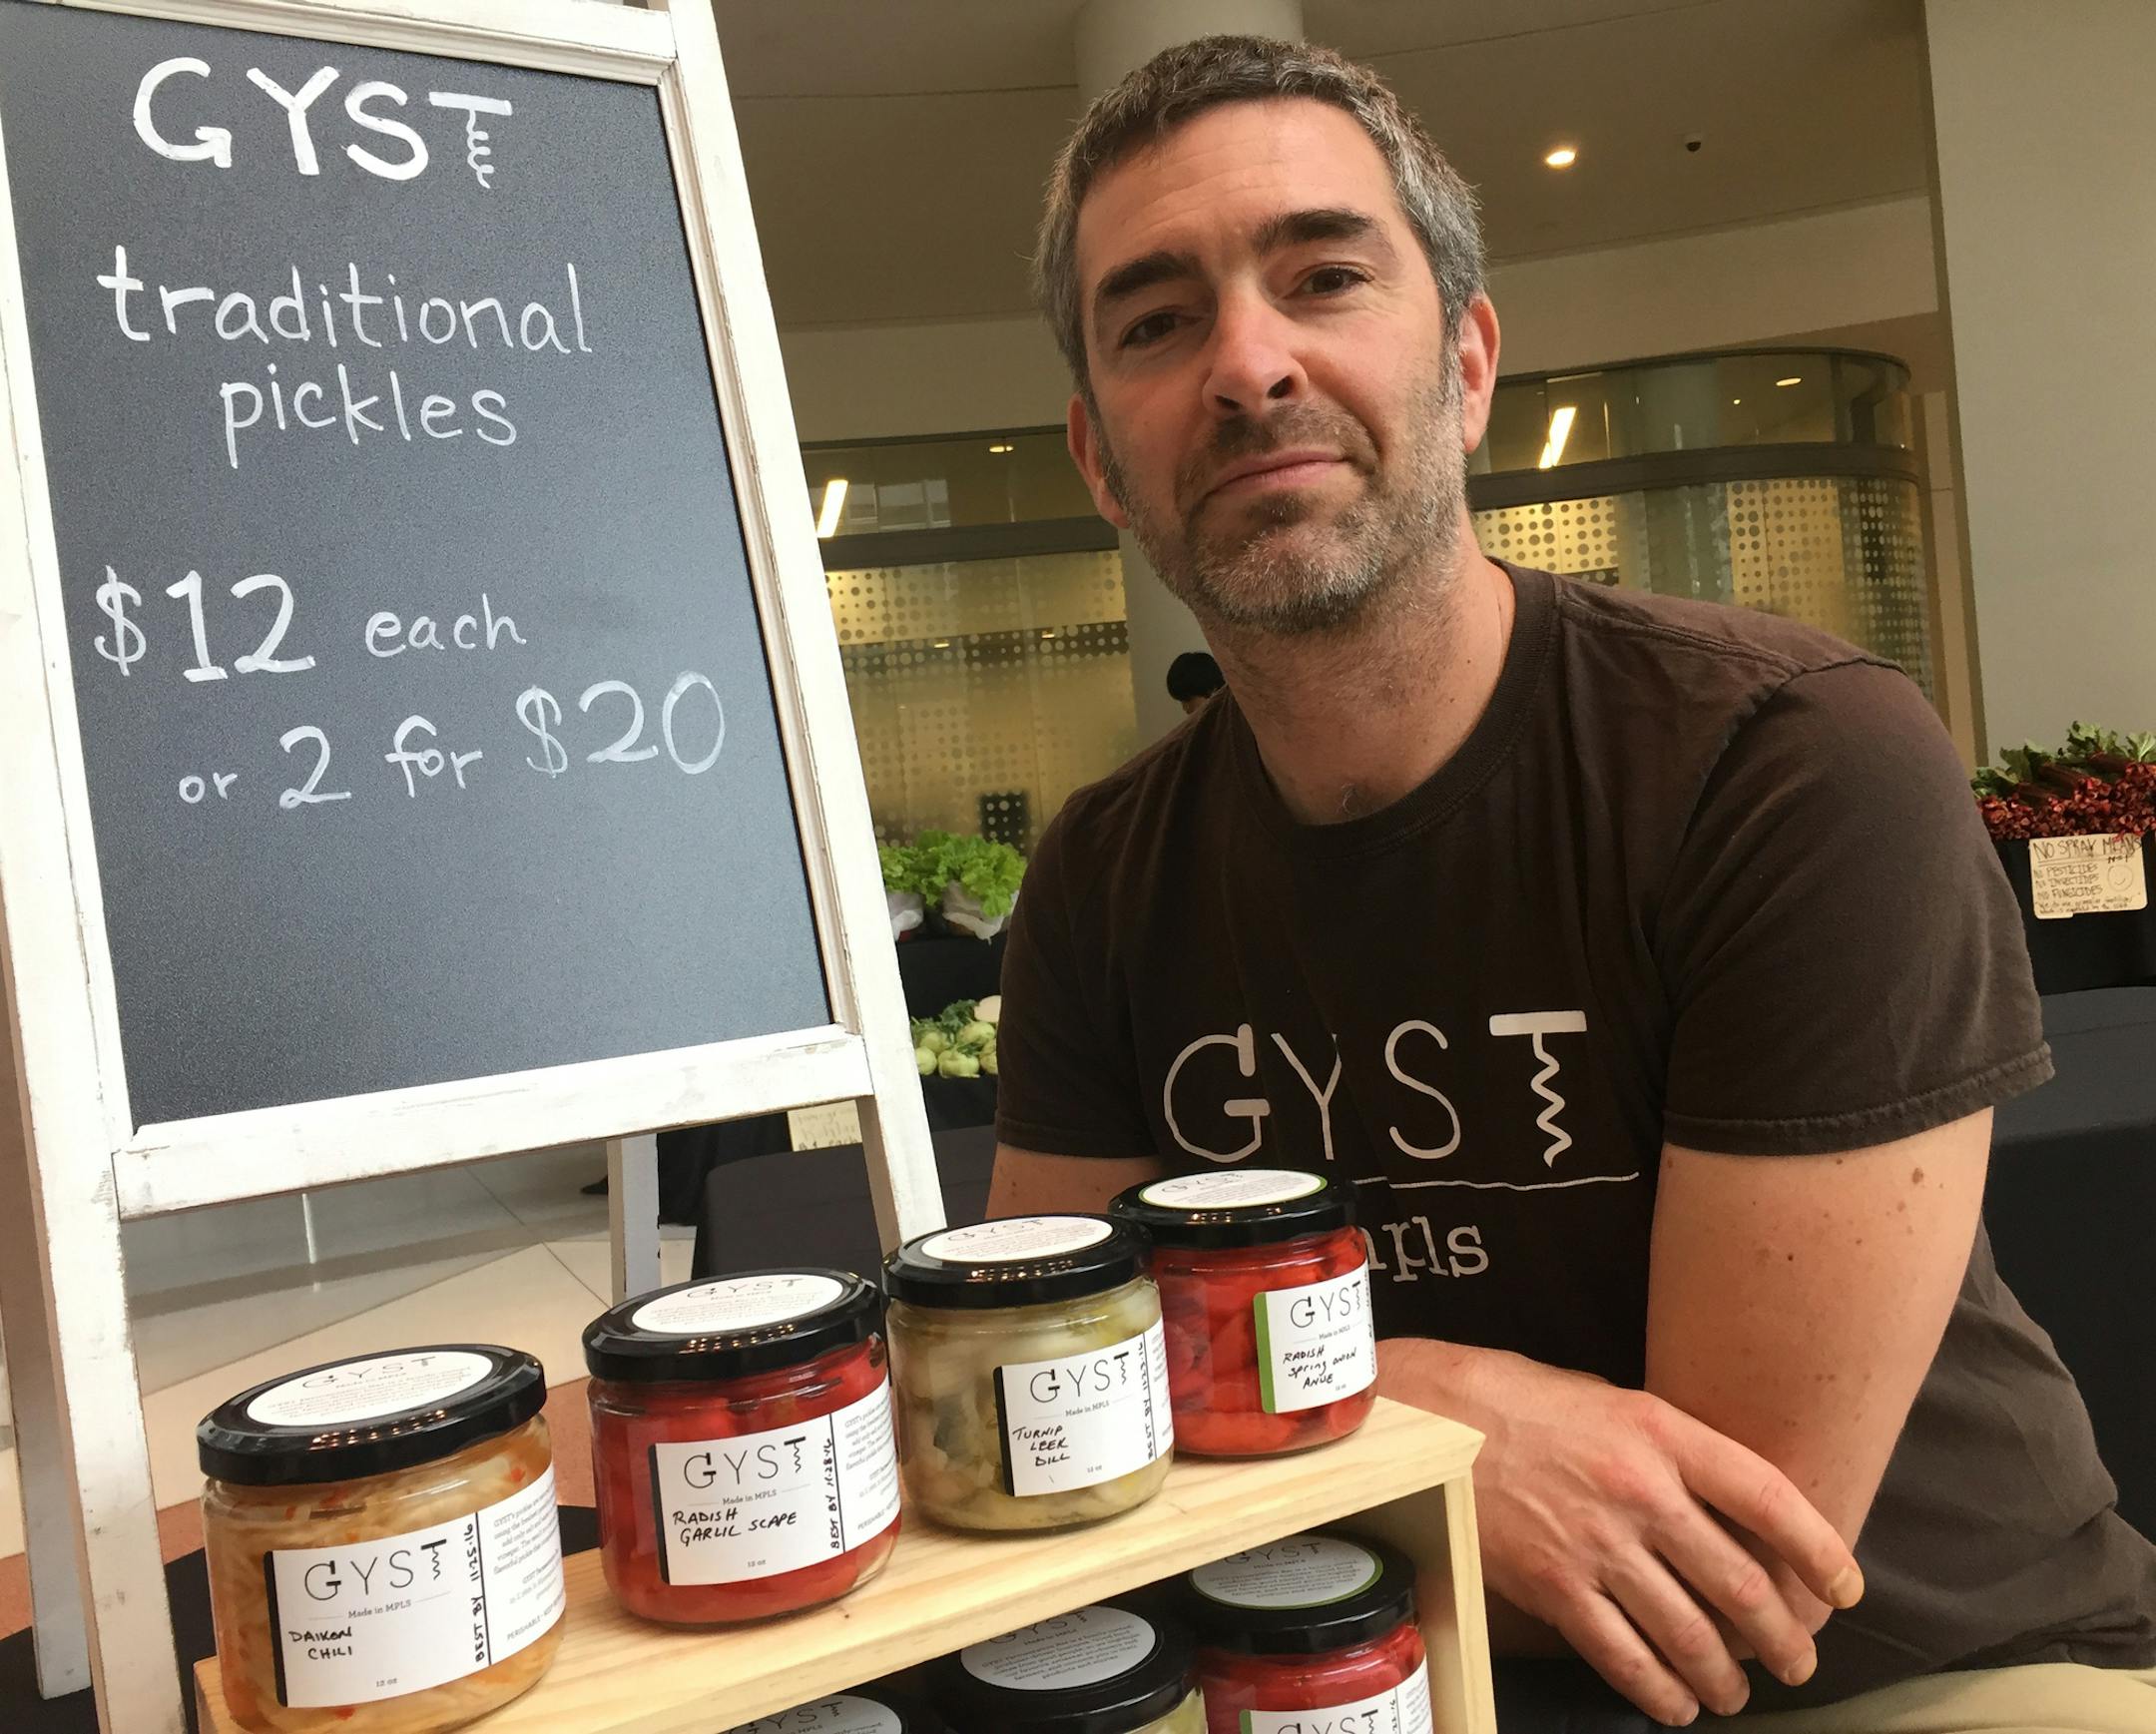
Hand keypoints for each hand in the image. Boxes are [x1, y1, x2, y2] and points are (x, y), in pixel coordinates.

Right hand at [1378, 1339, 1863, 1725]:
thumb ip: (1666, 1450)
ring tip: (1738, 1691)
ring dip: (1725, 1674)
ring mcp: (1596, 1542)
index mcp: (1660, 1431)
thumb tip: (1718, 1504)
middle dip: (1781, 1635)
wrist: (1433, 1419)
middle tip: (1797, 1661)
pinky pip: (1623, 1655)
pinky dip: (1659, 1690)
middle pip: (1739, 1581)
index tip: (1845, 1589)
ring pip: (1688, 1631)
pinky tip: (1677, 1702)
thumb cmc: (1520, 1399)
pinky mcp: (1554, 1585)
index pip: (1768, 1497)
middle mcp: (1639, 1490)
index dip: (1820, 1550)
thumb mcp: (1607, 1399)